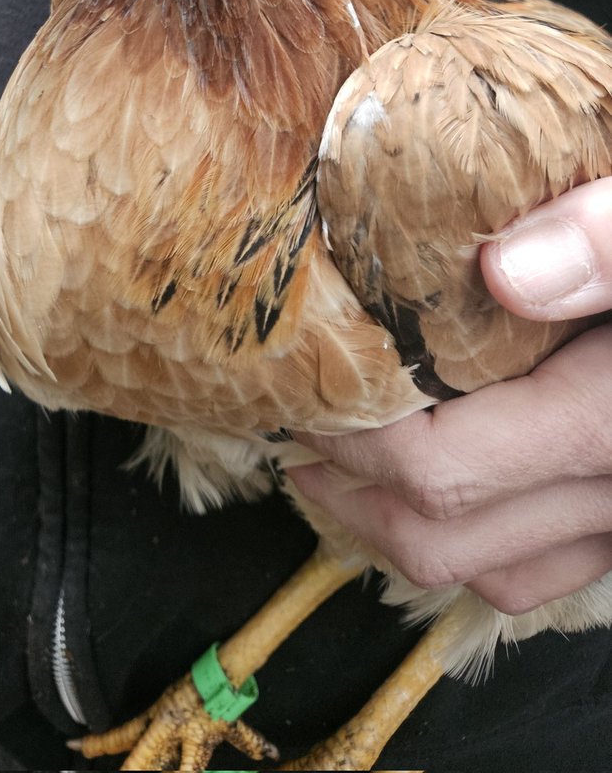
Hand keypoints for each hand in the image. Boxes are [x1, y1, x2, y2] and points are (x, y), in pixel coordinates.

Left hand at [289, 179, 611, 613]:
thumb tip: (507, 269)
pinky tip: (442, 492)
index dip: (351, 446)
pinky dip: (475, 544)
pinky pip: (547, 568)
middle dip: (349, 496)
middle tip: (297, 434)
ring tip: (340, 470)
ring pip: (493, 573)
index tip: (303, 395)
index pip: (442, 472)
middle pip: (447, 539)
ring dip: (397, 532)